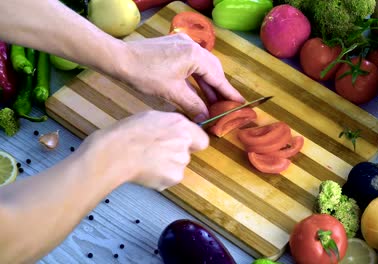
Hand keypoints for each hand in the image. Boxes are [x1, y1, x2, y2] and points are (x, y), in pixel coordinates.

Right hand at [79, 110, 208, 190]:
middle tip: (155, 152)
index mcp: (181, 125)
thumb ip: (171, 125)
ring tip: (147, 161)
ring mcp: (181, 161)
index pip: (201, 139)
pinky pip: (170, 178)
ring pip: (178, 166)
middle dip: (175, 154)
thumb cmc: (126, 134)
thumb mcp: (152, 117)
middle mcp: (184, 142)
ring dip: (167, 166)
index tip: (181, 144)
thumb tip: (177, 130)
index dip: (191, 143)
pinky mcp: (174, 177)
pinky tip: (146, 170)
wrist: (114, 153)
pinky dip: (161, 178)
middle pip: (188, 153)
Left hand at [118, 33, 244, 121]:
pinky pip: (192, 64)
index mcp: (195, 55)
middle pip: (213, 70)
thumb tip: (206, 117)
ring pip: (202, 67)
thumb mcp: (172, 93)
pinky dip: (197, 79)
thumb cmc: (145, 75)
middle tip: (227, 105)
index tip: (240, 103)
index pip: (217, 77)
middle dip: (220, 89)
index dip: (228, 93)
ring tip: (214, 102)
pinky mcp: (174, 48)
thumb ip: (193, 105)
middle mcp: (192, 46)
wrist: (120, 59)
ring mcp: (183, 45)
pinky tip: (198, 92)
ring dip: (208, 85)